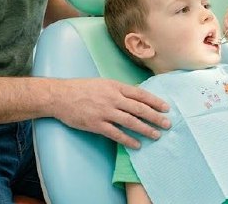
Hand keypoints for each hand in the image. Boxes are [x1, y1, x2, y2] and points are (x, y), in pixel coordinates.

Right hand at [51, 78, 169, 148]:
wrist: (60, 96)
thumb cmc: (82, 88)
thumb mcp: (103, 83)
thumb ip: (119, 90)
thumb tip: (136, 96)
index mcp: (115, 86)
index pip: (141, 94)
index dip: (155, 102)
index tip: (166, 108)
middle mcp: (112, 98)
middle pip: (139, 109)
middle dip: (155, 117)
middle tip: (167, 124)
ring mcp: (105, 112)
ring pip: (131, 122)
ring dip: (145, 129)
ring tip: (156, 135)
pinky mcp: (96, 125)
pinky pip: (116, 134)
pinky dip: (128, 140)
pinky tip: (137, 145)